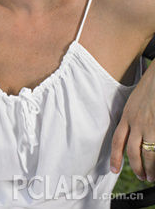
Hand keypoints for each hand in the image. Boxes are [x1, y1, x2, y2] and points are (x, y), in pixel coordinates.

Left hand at [111, 63, 154, 180]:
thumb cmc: (150, 87)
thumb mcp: (134, 102)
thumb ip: (132, 116)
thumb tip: (134, 130)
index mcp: (127, 116)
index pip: (117, 140)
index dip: (115, 157)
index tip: (113, 169)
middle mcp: (136, 122)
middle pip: (132, 151)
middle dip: (136, 167)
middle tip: (142, 176)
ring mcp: (150, 125)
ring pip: (148, 153)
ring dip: (150, 167)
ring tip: (152, 176)